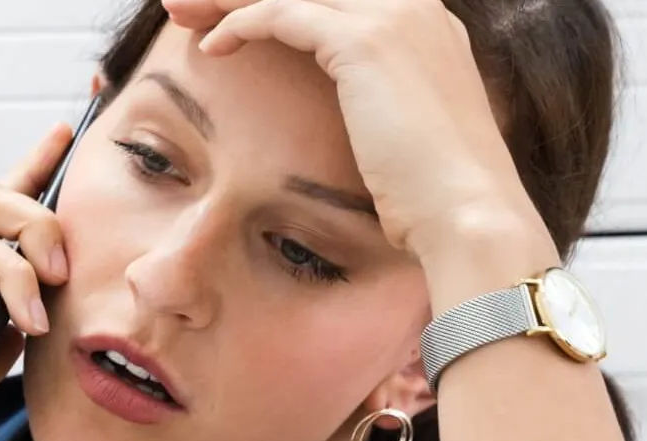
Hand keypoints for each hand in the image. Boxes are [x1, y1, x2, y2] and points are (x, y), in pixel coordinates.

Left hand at [163, 0, 551, 256]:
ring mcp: (395, 18)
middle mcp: (416, 7)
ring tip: (179, 13)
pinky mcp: (365, 43)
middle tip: (186, 4)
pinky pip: (283, 14)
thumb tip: (349, 109)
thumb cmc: (432, 192)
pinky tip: (210, 48)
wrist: (467, 213)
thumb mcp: (406, 127)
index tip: (227, 13)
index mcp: (426, 22)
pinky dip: (241, 25)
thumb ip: (379, 97)